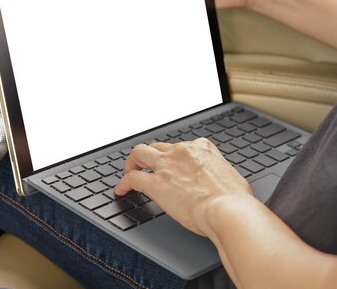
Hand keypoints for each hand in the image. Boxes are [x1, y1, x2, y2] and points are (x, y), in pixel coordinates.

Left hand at [115, 138, 252, 235]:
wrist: (229, 211)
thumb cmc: (236, 200)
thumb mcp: (231, 177)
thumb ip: (218, 174)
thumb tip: (218, 182)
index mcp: (202, 148)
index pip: (180, 146)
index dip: (173, 157)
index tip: (171, 165)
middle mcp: (182, 151)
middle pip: (157, 146)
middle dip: (149, 156)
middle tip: (144, 166)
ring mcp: (167, 166)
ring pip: (139, 153)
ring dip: (132, 162)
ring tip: (129, 172)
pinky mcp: (156, 183)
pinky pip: (132, 178)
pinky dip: (123, 183)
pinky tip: (121, 190)